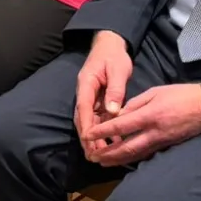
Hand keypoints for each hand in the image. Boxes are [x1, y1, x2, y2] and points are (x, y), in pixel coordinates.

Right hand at [74, 31, 134, 151]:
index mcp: (86, 84)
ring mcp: (90, 98)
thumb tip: (113, 112)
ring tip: (103, 154)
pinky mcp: (97, 101)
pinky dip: (103, 131)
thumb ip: (115, 90)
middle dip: (87, 137)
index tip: (89, 141)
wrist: (110, 45)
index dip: (86, 125)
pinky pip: (98, 118)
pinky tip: (113, 142)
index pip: (83, 108)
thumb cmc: (114, 56)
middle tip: (94, 155)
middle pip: (82, 118)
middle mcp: (85, 93)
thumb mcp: (118, 70)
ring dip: (94, 137)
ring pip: (89, 121)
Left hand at [87, 84, 200, 166]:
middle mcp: (154, 132)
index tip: (88, 135)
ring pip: (136, 154)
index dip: (103, 132)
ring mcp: (161, 141)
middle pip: (126, 147)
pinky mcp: (167, 146)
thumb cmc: (181, 95)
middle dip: (107, 154)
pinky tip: (122, 159)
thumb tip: (118, 115)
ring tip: (101, 162)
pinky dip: (131, 157)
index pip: (121, 125)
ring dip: (117, 160)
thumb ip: (135, 104)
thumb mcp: (155, 92)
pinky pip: (146, 154)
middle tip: (91, 157)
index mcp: (150, 115)